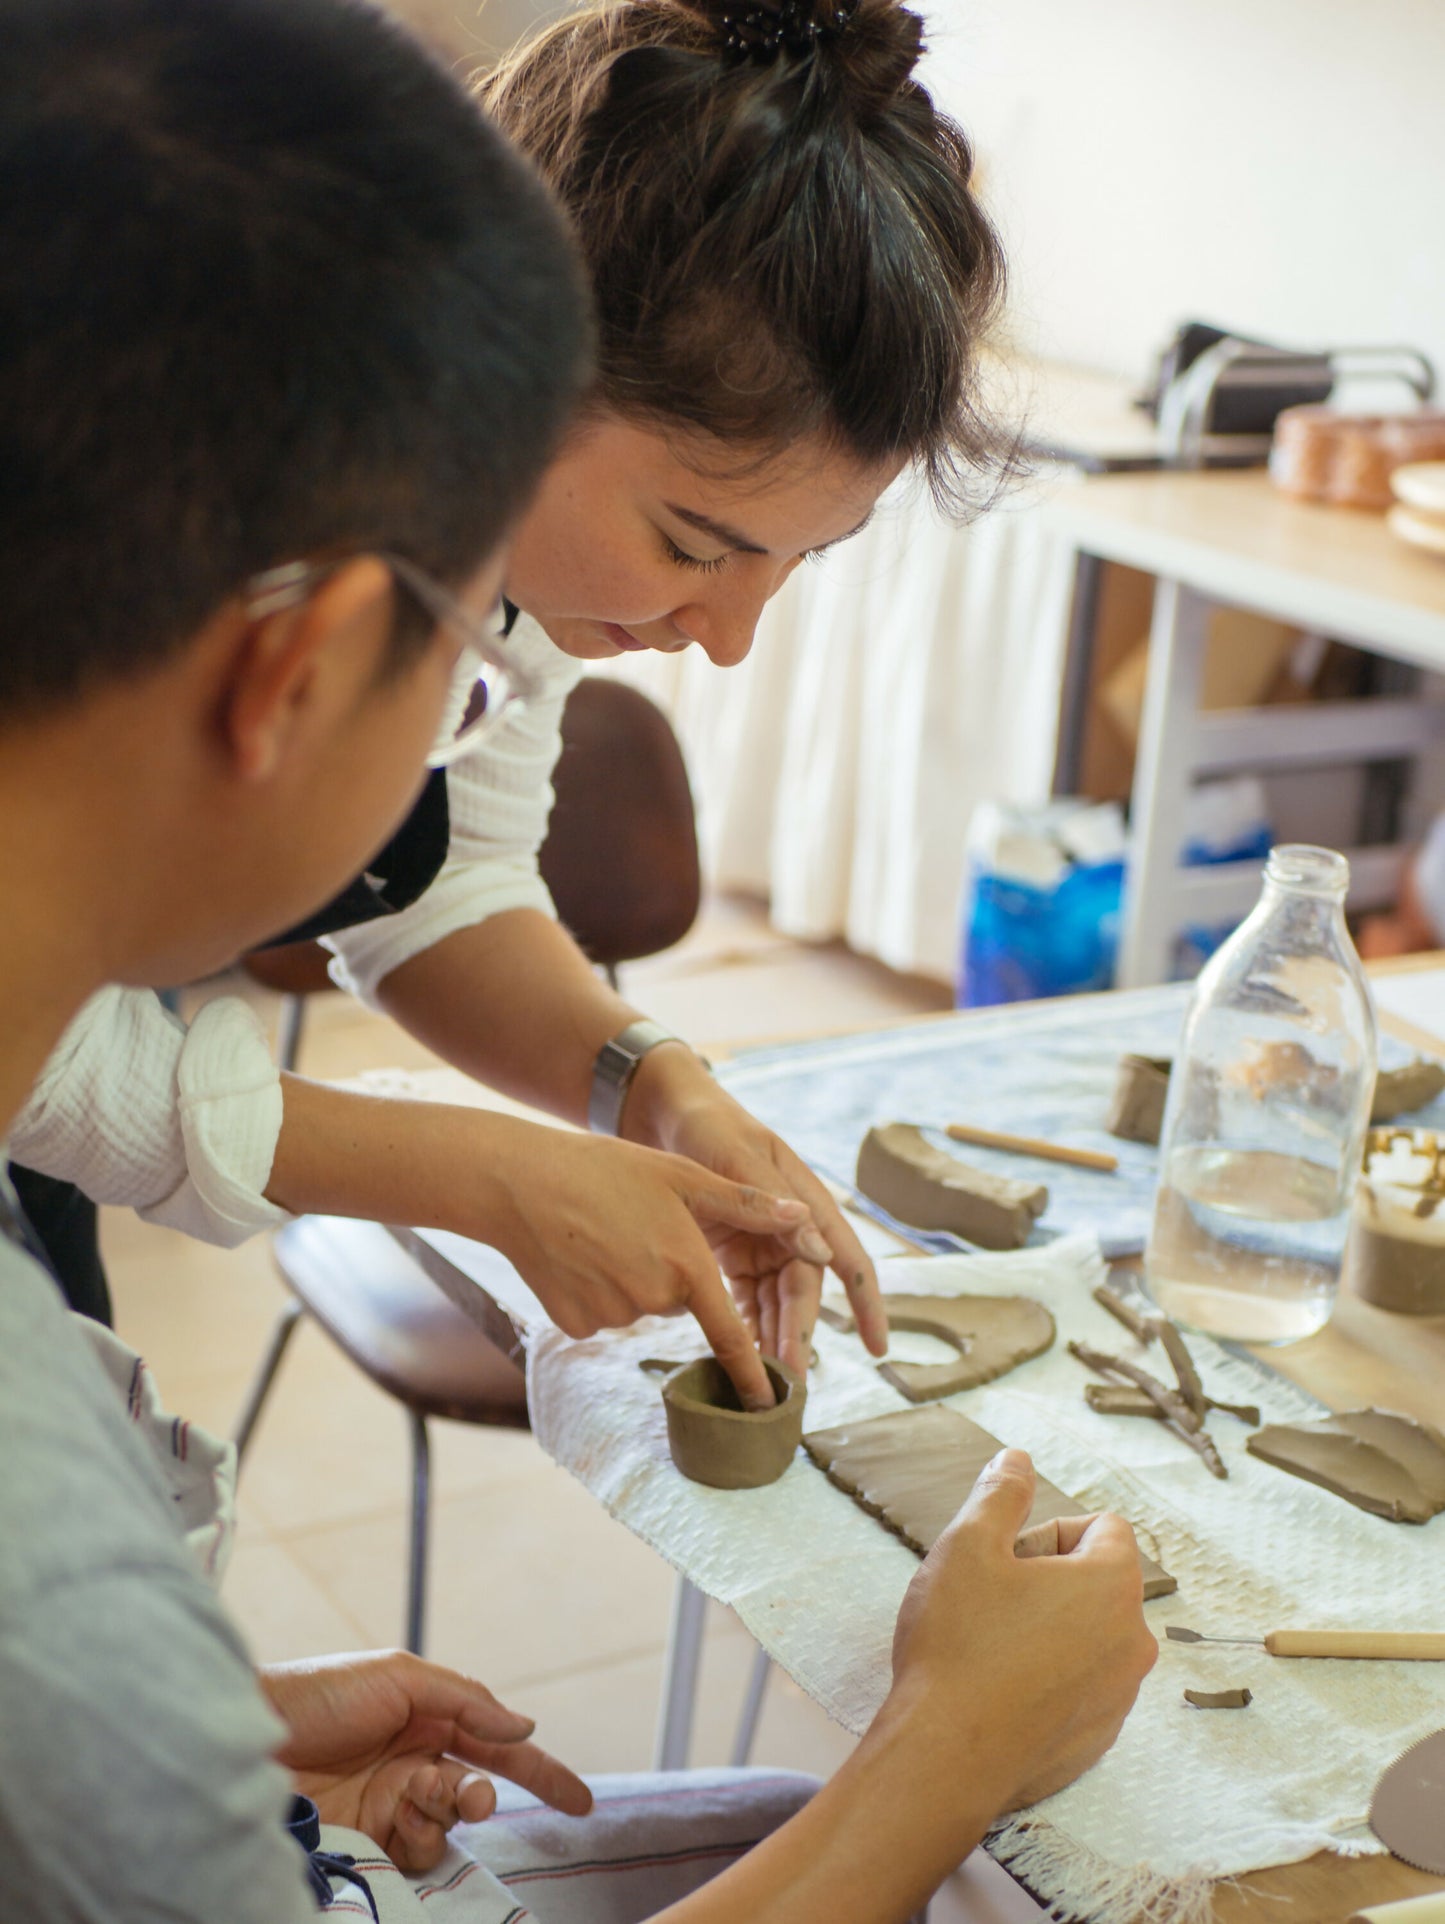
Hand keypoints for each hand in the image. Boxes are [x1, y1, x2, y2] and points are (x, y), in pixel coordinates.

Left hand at [261, 1650, 590, 1872]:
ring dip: (447, 1814)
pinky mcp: (365, 1843)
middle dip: (482, 1796)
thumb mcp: (397, 1676)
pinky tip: (396, 1822)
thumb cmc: (317, 1695)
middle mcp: (411, 1762)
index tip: (580, 1802)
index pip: (495, 1744)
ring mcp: (388, 1806)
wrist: (246, 1739)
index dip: (539, 1771)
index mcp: (425, 1716)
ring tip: (416, 1799)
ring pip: (448, 1826)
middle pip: (475, 1790)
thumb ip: (466, 1701)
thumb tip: (525, 1725)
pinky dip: (419, 1841)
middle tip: (471, 1798)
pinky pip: (415, 1854)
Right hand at [484, 1115, 835, 1408]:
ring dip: (631, 1278)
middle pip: (678, 1300)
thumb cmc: (606, 1169)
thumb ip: (745, 1204)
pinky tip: (578, 1254)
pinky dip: (596, 1291)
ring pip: (638, 1306)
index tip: (770, 1407)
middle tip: (637, 1225)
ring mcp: (612, 1318)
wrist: (520, 1185)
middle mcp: (655, 1301)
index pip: (731, 1336)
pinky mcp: (576, 1326)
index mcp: (688, 1267)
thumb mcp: (681, 1176)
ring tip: (601, 1232)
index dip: (751, 1375)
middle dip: (668, 1271)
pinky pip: (602, 1315)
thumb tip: (804, 1222)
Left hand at [621, 1044, 887, 1377]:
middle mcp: (790, 1226)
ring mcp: (762, 1241)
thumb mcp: (739, 1156)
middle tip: (787, 1380)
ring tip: (764, 1379)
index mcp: (805, 1200)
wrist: (661, 1111)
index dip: (865, 1305)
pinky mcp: (732, 1251)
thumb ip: (774, 1203)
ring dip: (773, 1337)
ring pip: (777, 1301)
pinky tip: (739, 1355)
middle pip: (804, 1291)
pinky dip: (745, 1324)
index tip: (877, 1348)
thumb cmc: (707, 1125)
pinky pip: (746, 1296)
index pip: (847, 1259)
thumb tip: (822, 1254)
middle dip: (799, 1334)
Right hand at [888, 1450, 1155, 1811]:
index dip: (1048, 1531)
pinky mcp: (1097, 1740)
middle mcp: (1132, 1641)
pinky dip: (1048, 1678)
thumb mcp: (968, 1545)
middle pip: (1098, 1581)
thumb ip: (1001, 1493)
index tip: (1005, 1558)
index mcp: (1112, 1586)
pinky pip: (1080, 1686)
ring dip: (1048, 1628)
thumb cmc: (958, 1644)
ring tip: (990, 1647)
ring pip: (1088, 1635)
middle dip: (1048, 1579)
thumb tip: (1019, 1459)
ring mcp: (1119, 1697)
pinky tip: (998, 1690)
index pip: (1104, 1527)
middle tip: (990, 1599)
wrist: (945, 1757)